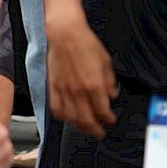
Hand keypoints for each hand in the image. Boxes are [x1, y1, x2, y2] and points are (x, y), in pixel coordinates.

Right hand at [46, 13, 118, 137]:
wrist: (66, 34)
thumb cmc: (86, 44)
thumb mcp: (106, 61)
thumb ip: (110, 81)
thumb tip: (112, 95)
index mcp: (94, 85)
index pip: (103, 111)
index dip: (108, 119)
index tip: (111, 120)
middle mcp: (79, 92)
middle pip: (87, 120)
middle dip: (95, 129)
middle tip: (100, 133)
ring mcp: (64, 91)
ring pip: (72, 118)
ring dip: (80, 127)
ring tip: (86, 129)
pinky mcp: (53, 88)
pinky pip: (57, 109)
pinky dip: (64, 118)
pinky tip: (69, 119)